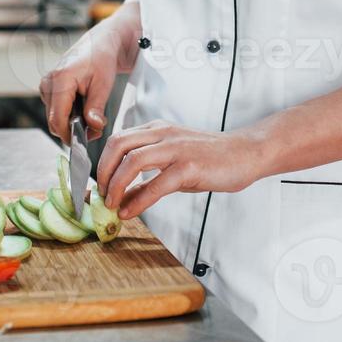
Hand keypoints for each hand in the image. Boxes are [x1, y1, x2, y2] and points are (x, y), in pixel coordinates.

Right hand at [39, 22, 127, 143]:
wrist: (100, 43)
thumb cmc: (102, 58)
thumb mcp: (103, 84)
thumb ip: (96, 107)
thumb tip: (93, 127)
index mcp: (59, 80)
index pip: (57, 119)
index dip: (70, 135)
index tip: (87, 141)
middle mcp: (48, 83)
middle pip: (53, 121)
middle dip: (73, 130)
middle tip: (96, 129)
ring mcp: (46, 85)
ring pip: (54, 117)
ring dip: (72, 123)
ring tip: (94, 116)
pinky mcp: (49, 88)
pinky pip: (56, 109)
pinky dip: (69, 115)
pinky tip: (84, 108)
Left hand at [95, 121, 261, 218]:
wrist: (245, 153)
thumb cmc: (209, 158)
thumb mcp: (172, 165)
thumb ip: (146, 179)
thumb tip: (122, 199)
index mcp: (156, 129)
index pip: (117, 140)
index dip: (100, 164)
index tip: (96, 187)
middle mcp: (163, 134)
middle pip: (118, 145)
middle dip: (103, 173)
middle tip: (101, 196)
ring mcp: (176, 148)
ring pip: (132, 161)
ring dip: (116, 185)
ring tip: (112, 205)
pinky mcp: (189, 166)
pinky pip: (157, 183)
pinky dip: (139, 200)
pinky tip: (131, 212)